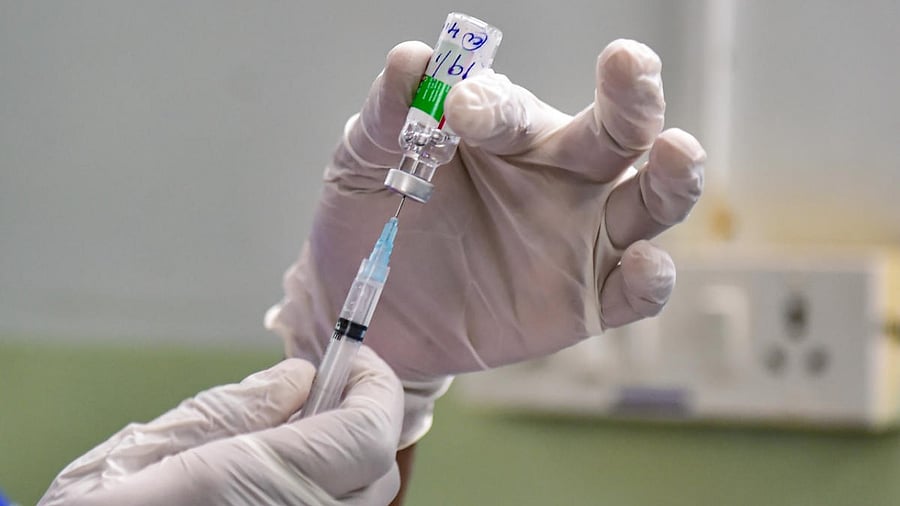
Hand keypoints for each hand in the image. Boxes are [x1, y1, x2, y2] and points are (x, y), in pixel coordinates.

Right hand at [39, 346, 403, 505]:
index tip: (355, 356)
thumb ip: (234, 411)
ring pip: (364, 503)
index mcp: (259, 487)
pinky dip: (331, 489)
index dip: (375, 386)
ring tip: (301, 430)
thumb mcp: (144, 452)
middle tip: (326, 386)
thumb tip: (300, 376)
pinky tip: (284, 472)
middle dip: (364, 416)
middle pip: (379, 469)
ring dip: (350, 457)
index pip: (368, 433)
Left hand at [267, 39, 703, 442]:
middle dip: (632, 96)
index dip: (496, 106)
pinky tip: (647, 264)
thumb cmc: (375, 219)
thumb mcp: (366, 163)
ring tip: (677, 151)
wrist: (368, 311)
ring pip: (649, 202)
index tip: (461, 108)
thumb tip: (412, 59)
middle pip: (618, 131)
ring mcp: (578, 241)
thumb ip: (388, 116)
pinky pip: (633, 292)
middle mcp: (559, 178)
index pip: (517, 111)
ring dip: (671, 177)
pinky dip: (650, 279)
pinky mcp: (586, 303)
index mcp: (508, 135)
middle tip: (628, 64)